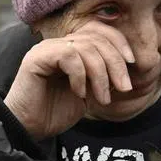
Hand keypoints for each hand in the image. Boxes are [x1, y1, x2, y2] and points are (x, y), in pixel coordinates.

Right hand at [3, 22, 134, 139]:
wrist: (28, 129)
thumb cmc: (55, 113)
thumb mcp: (89, 93)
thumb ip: (103, 76)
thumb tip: (128, 67)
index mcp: (71, 48)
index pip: (100, 31)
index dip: (119, 43)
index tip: (132, 65)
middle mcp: (58, 43)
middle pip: (97, 38)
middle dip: (116, 63)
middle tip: (123, 88)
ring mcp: (46, 49)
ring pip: (86, 47)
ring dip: (101, 74)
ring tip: (102, 98)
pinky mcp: (36, 58)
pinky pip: (69, 55)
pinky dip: (80, 75)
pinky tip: (79, 93)